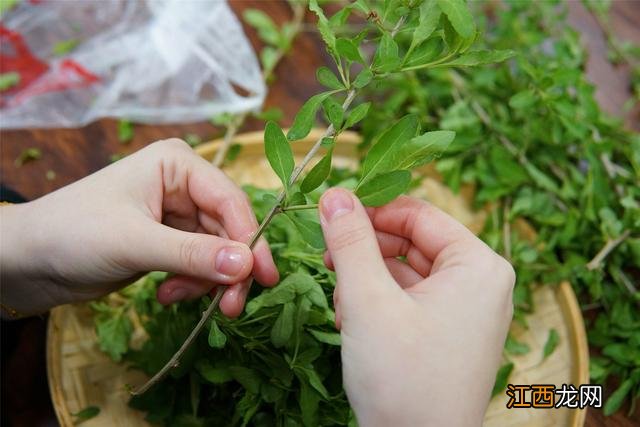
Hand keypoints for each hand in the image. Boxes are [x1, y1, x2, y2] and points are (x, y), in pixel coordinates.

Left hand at [0, 139, 278, 316]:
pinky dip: (190, 282)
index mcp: (177, 164)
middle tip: (230, 308)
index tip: (263, 278)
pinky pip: (199, 263)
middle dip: (229, 268)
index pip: (229, 201)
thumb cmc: (72, 234)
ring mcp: (177, 213)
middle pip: (228, 228)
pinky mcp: (169, 239)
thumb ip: (193, 254)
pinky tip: (166, 293)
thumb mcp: (135, 243)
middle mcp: (182, 184)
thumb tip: (247, 266)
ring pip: (216, 250)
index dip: (250, 239)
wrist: (26, 262)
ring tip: (174, 297)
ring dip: (205, 280)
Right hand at [318, 188, 513, 425]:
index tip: (329, 214)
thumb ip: (350, 241)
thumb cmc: (403, 380)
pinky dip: (378, 300)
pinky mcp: (448, 332)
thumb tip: (335, 194)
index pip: (418, 213)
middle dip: (366, 250)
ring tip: (342, 301)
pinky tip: (353, 318)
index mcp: (478, 266)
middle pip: (411, 241)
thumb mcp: (368, 300)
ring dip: (367, 277)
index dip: (371, 210)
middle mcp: (480, 283)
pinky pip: (409, 297)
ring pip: (405, 270)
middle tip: (327, 259)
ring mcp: (466, 310)